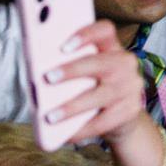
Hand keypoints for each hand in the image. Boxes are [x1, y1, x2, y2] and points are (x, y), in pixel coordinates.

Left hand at [42, 20, 152, 147]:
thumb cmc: (96, 88)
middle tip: (48, 78)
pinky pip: (102, 122)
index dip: (86, 34)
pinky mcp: (129, 111)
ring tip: (50, 116)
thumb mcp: (91, 72)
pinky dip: (81, 130)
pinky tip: (65, 135)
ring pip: (99, 96)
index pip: (105, 30)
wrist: (124, 116)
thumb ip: (72, 65)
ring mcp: (130, 88)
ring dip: (72, 107)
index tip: (63, 46)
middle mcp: (125, 64)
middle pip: (100, 63)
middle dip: (72, 70)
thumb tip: (35, 74)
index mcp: (112, 48)